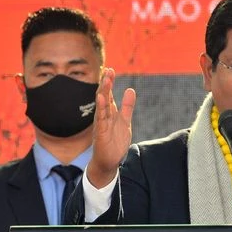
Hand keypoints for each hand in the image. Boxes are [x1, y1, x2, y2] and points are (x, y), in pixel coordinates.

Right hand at [87, 67, 135, 188]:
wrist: (109, 162)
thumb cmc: (115, 142)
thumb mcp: (125, 121)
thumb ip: (127, 106)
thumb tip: (130, 90)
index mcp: (109, 112)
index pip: (108, 94)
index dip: (109, 82)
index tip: (110, 69)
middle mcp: (104, 116)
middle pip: (104, 96)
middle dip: (106, 83)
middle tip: (108, 70)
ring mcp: (101, 124)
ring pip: (102, 105)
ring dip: (104, 92)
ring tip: (106, 80)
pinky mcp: (101, 133)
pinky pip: (101, 119)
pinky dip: (101, 108)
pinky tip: (102, 99)